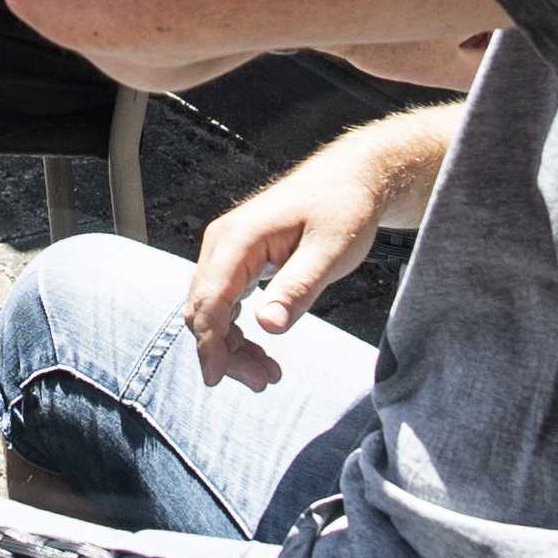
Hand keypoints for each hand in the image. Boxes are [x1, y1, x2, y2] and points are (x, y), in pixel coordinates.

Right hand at [183, 136, 410, 387]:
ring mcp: (227, 250)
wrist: (353, 177)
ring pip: (211, 310)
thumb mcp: (330, 251)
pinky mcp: (238, 258)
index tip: (216, 379)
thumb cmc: (344, 208)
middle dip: (225, 352)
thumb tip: (268, 326)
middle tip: (265, 381)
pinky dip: (237, 329)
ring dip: (232, 345)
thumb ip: (298, 287)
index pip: (208, 301)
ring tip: (268, 373)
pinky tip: (261, 348)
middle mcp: (222, 243)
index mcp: (238, 238)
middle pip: (204, 310)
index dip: (209, 345)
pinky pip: (224, 302)